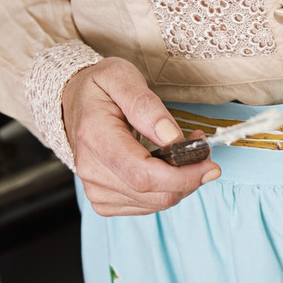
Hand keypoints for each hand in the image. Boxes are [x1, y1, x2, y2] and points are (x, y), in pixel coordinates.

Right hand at [62, 57, 220, 215]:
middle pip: (153, 194)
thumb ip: (146, 106)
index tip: (209, 162)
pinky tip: (168, 168)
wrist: (74, 102)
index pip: (144, 174)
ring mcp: (95, 188)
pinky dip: (166, 190)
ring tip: (186, 153)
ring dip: (181, 183)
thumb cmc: (99, 88)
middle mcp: (91, 169)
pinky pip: (147, 205)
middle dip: (190, 177)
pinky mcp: (103, 199)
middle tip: (203, 150)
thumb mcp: (121, 76)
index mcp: (95, 137)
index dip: (183, 175)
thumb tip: (171, 136)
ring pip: (155, 203)